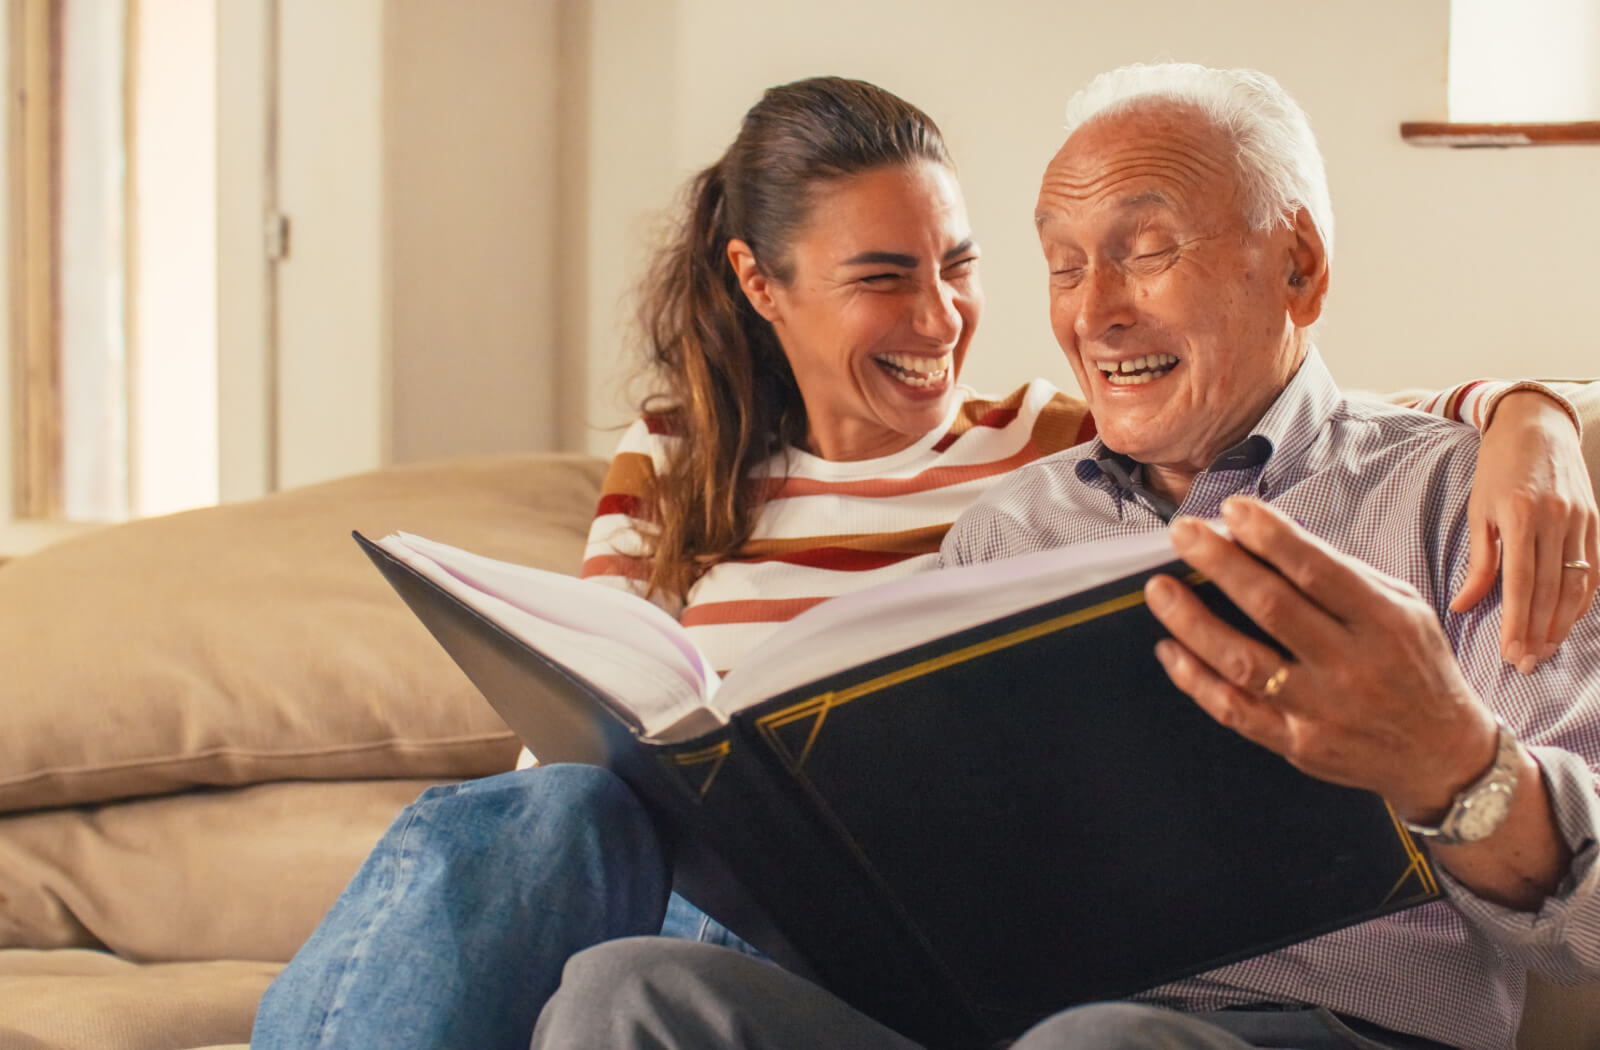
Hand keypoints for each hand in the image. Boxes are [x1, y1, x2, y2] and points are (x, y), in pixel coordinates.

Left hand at [1144, 497, 1496, 820]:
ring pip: (1243, 662)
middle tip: (1183, 534)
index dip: (1270, 534)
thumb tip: (1270, 537)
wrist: (1443, 755)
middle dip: (1220, 564)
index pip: (1317, 570)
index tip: (1230, 508)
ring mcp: (1323, 710)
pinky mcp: (1298, 744)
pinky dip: (1195, 679)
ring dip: (1193, 622)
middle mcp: (1353, 666)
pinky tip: (1170, 650)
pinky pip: (1234, 710)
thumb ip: (1342, 575)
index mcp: (1384, 622)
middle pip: (1273, 608)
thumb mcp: (1403, 609)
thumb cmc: (1415, 667)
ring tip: (1160, 590)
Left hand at [1453, 390, 1598, 672]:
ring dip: (1562, 622)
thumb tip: (1463, 606)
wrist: (1536, 424)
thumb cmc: (1497, 468)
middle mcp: (1554, 520)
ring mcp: (1580, 520)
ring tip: (1545, 650)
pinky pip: (1592, 568)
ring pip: (1576, 583)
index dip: (1517, 622)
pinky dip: (1582, 599)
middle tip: (1527, 664)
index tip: (1510, 653)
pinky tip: (1568, 621)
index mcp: (1518, 516)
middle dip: (1539, 632)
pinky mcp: (1595, 519)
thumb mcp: (1478, 510)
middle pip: (1550, 590)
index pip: (1520, 583)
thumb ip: (1479, 561)